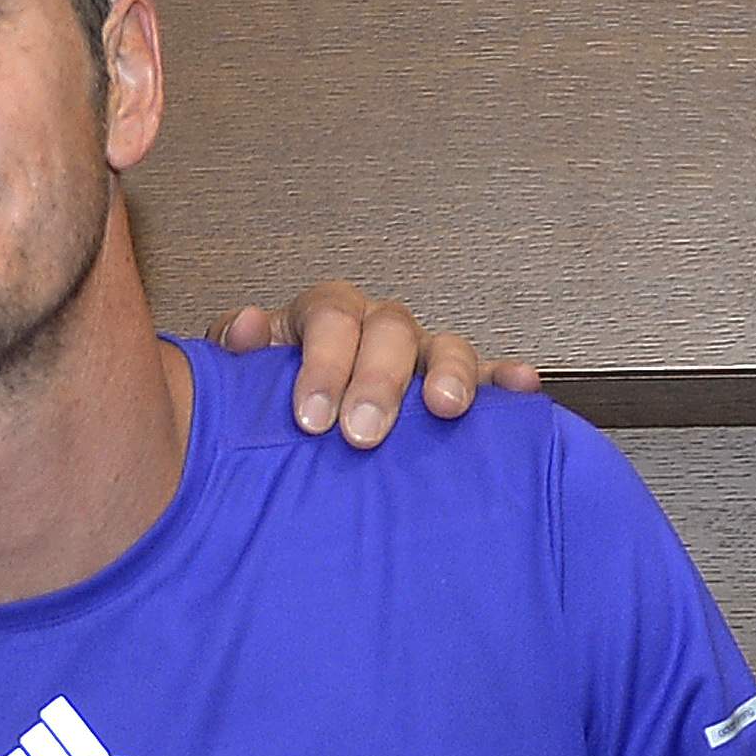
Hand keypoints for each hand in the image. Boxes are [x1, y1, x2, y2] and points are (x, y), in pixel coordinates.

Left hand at [216, 281, 539, 445]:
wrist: (284, 440)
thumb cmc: (266, 403)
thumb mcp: (238, 379)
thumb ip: (234, 353)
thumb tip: (246, 328)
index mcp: (324, 318)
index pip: (330, 316)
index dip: (323, 362)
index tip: (310, 416)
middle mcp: (375, 330)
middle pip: (390, 330)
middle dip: (379, 381)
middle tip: (362, 432)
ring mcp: (418, 358)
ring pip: (444, 347)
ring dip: (448, 373)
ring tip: (445, 405)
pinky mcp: (454, 389)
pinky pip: (488, 378)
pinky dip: (505, 382)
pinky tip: (520, 388)